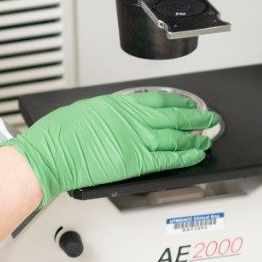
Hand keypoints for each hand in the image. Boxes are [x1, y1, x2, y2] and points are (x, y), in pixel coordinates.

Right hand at [1, 92, 220, 207]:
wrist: (52, 152)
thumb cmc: (60, 133)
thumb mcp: (87, 110)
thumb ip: (109, 114)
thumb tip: (117, 117)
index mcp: (122, 104)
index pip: (160, 100)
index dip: (179, 103)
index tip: (188, 104)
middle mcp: (134, 119)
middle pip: (174, 117)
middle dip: (195, 117)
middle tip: (209, 118)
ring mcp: (138, 140)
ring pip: (176, 137)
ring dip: (195, 138)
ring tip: (206, 138)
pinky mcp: (136, 161)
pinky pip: (168, 159)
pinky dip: (185, 157)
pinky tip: (196, 155)